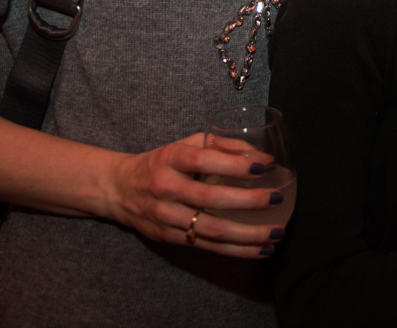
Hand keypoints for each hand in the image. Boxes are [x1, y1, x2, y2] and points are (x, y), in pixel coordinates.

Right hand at [105, 133, 283, 257]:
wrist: (119, 189)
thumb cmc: (161, 163)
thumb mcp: (185, 145)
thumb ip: (223, 145)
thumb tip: (263, 156)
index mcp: (170, 159)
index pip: (203, 160)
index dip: (233, 165)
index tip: (263, 166)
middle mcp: (166, 188)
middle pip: (209, 199)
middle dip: (247, 201)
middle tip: (277, 199)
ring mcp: (166, 217)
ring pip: (211, 230)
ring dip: (248, 235)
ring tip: (276, 234)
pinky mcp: (170, 238)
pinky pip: (208, 247)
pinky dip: (237, 251)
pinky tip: (261, 250)